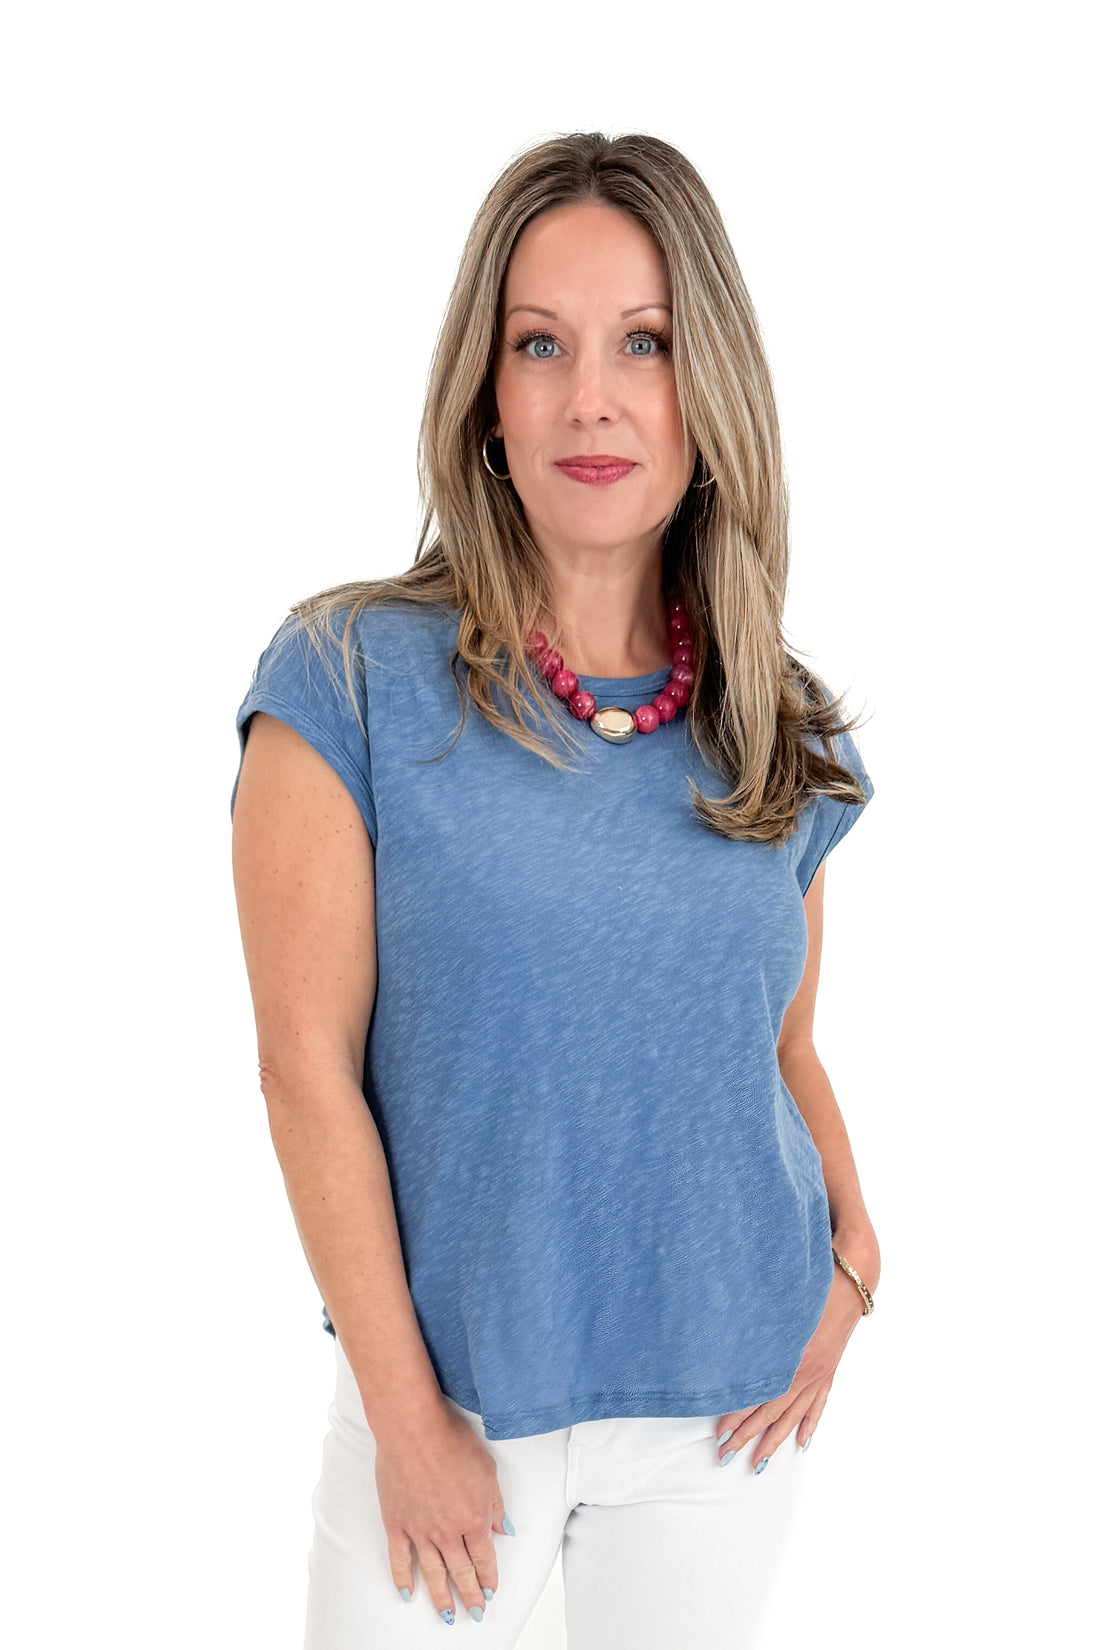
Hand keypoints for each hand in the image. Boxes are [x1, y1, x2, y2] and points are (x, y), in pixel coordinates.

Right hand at [375, 1402, 509, 1622]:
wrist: (414, 1430)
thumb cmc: (452, 1441)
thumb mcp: (487, 1470)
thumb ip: (495, 1504)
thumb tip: (502, 1529)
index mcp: (473, 1518)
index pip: (484, 1557)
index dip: (488, 1577)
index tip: (490, 1591)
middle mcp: (448, 1532)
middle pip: (461, 1571)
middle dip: (470, 1595)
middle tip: (475, 1612)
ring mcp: (420, 1531)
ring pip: (433, 1573)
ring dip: (442, 1598)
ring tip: (448, 1616)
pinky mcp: (396, 1524)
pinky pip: (399, 1559)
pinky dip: (403, 1579)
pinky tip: (408, 1593)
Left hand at [714, 1265, 868, 1471]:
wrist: (852, 1280)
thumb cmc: (813, 1286)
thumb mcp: (783, 1308)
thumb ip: (760, 1332)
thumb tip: (731, 1354)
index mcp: (793, 1358)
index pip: (760, 1397)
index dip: (738, 1416)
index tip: (719, 1432)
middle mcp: (807, 1372)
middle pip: (773, 1413)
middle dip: (748, 1436)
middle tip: (727, 1455)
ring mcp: (820, 1374)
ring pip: (794, 1416)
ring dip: (774, 1440)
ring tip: (759, 1462)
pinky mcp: (829, 1370)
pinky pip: (818, 1404)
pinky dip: (809, 1423)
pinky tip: (801, 1442)